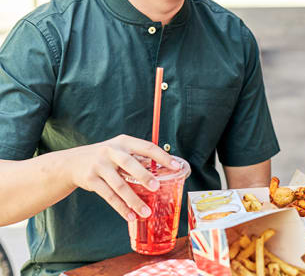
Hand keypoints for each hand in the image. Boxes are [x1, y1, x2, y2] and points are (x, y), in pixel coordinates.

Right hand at [61, 134, 178, 220]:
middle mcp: (111, 151)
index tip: (176, 166)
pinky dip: (121, 208)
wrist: (73, 162)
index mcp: (124, 142)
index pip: (146, 147)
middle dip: (143, 176)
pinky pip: (109, 196)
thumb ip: (138, 158)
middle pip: (129, 163)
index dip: (162, 156)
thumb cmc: (105, 157)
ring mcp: (99, 166)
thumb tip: (165, 169)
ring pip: (119, 185)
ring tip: (147, 212)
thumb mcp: (119, 150)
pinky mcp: (91, 180)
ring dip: (134, 200)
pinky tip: (131, 216)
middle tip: (156, 187)